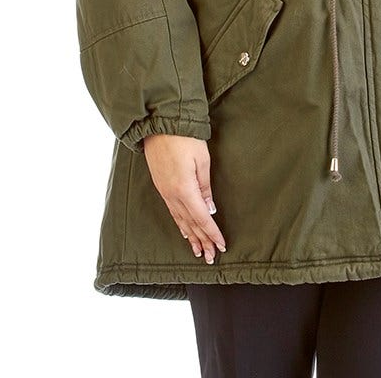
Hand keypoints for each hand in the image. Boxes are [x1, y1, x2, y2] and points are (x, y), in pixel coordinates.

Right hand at [143, 134, 226, 264]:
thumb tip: (209, 208)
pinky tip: (183, 230)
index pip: (201, 218)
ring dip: (190, 236)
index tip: (221, 245)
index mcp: (184, 189)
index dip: (212, 233)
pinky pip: (172, 211)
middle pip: (189, 223)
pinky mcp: (161, 185)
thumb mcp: (202, 160)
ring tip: (198, 251)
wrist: (159, 124)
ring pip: (179, 219)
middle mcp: (172, 194)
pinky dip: (179, 223)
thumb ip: (205, 186)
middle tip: (210, 257)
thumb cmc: (185, 138)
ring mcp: (164, 191)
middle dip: (201, 241)